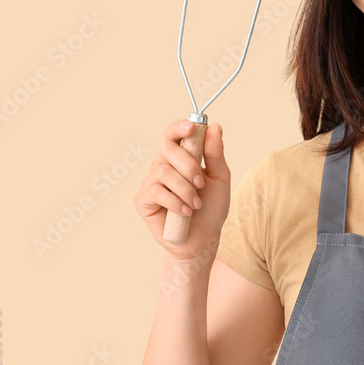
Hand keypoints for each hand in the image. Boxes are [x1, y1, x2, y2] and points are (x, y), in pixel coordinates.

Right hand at [133, 120, 230, 262]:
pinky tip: (186, 212)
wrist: (204, 238)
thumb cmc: (212, 206)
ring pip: (163, 172)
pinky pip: (156, 191)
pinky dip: (176, 202)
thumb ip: (215, 153)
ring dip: (184, 189)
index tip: (191, 127)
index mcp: (180, 157)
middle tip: (201, 183)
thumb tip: (215, 127)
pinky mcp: (143, 201)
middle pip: (167, 150)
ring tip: (196, 203)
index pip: (173, 135)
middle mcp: (163, 166)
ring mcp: (151, 182)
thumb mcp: (220, 178)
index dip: (179, 128)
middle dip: (188, 166)